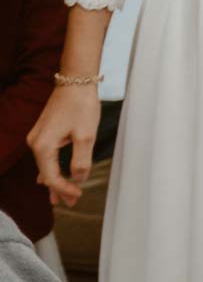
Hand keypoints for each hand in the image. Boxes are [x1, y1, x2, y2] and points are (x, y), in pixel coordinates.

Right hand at [27, 85, 101, 206]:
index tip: (78, 196)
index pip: (51, 177)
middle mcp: (35, 143)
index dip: (64, 189)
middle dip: (59, 189)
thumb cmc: (81, 106)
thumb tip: (77, 179)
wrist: (76, 81)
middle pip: (46, 173)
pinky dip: (53, 168)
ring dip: (55, 180)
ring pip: (46, 165)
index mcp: (43, 147)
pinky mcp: (44, 131)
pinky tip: (52, 177)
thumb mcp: (86, 135)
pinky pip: (46, 156)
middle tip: (71, 203)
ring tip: (62, 196)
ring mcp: (37, 137)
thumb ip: (81, 160)